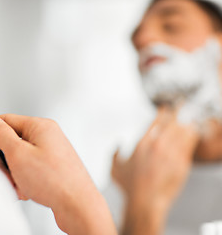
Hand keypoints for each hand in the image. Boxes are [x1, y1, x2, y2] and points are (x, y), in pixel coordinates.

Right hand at [0, 113, 116, 234]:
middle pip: (11, 142)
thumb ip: (0, 134)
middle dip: (4, 160)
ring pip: (18, 159)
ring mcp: (50, 153)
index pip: (6, 120)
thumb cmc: (55, 180)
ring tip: (21, 185)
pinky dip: (23, 180)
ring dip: (13, 173)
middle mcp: (46, 137)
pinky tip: (28, 190)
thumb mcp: (19, 154)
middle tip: (7, 172)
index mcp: (40, 127)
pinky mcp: (51, 168)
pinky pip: (28, 170)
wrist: (78, 205)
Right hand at [112, 107, 198, 234]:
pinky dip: (192, 136)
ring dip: (186, 123)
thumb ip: (114, 153)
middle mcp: (158, 145)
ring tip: (189, 118)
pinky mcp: (182, 163)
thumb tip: (117, 144)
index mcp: (142, 143)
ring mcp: (171, 154)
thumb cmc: (129, 187)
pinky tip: (193, 133)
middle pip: (173, 122)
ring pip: (184, 131)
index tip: (165, 108)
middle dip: (178, 112)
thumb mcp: (115, 168)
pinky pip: (190, 144)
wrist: (145, 201)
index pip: (156, 121)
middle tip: (181, 106)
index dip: (163, 112)